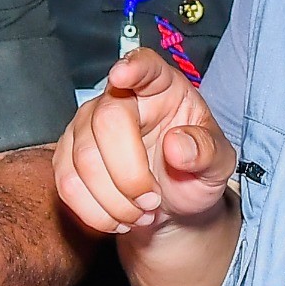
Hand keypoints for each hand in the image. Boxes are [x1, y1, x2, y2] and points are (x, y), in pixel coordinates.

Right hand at [54, 50, 233, 237]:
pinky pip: (67, 184)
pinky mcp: (66, 156)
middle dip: (130, 175)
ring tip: (141, 214)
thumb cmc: (194, 172)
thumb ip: (207, 152)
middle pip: (106, 122)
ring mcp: (85, 125)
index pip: (146, 66)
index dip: (133, 68)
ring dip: (114, 201)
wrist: (170, 205)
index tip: (123, 74)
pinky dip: (95, 212)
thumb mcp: (218, 164)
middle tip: (153, 201)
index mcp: (161, 87)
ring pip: (83, 160)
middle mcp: (118, 98)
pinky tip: (118, 218)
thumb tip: (178, 145)